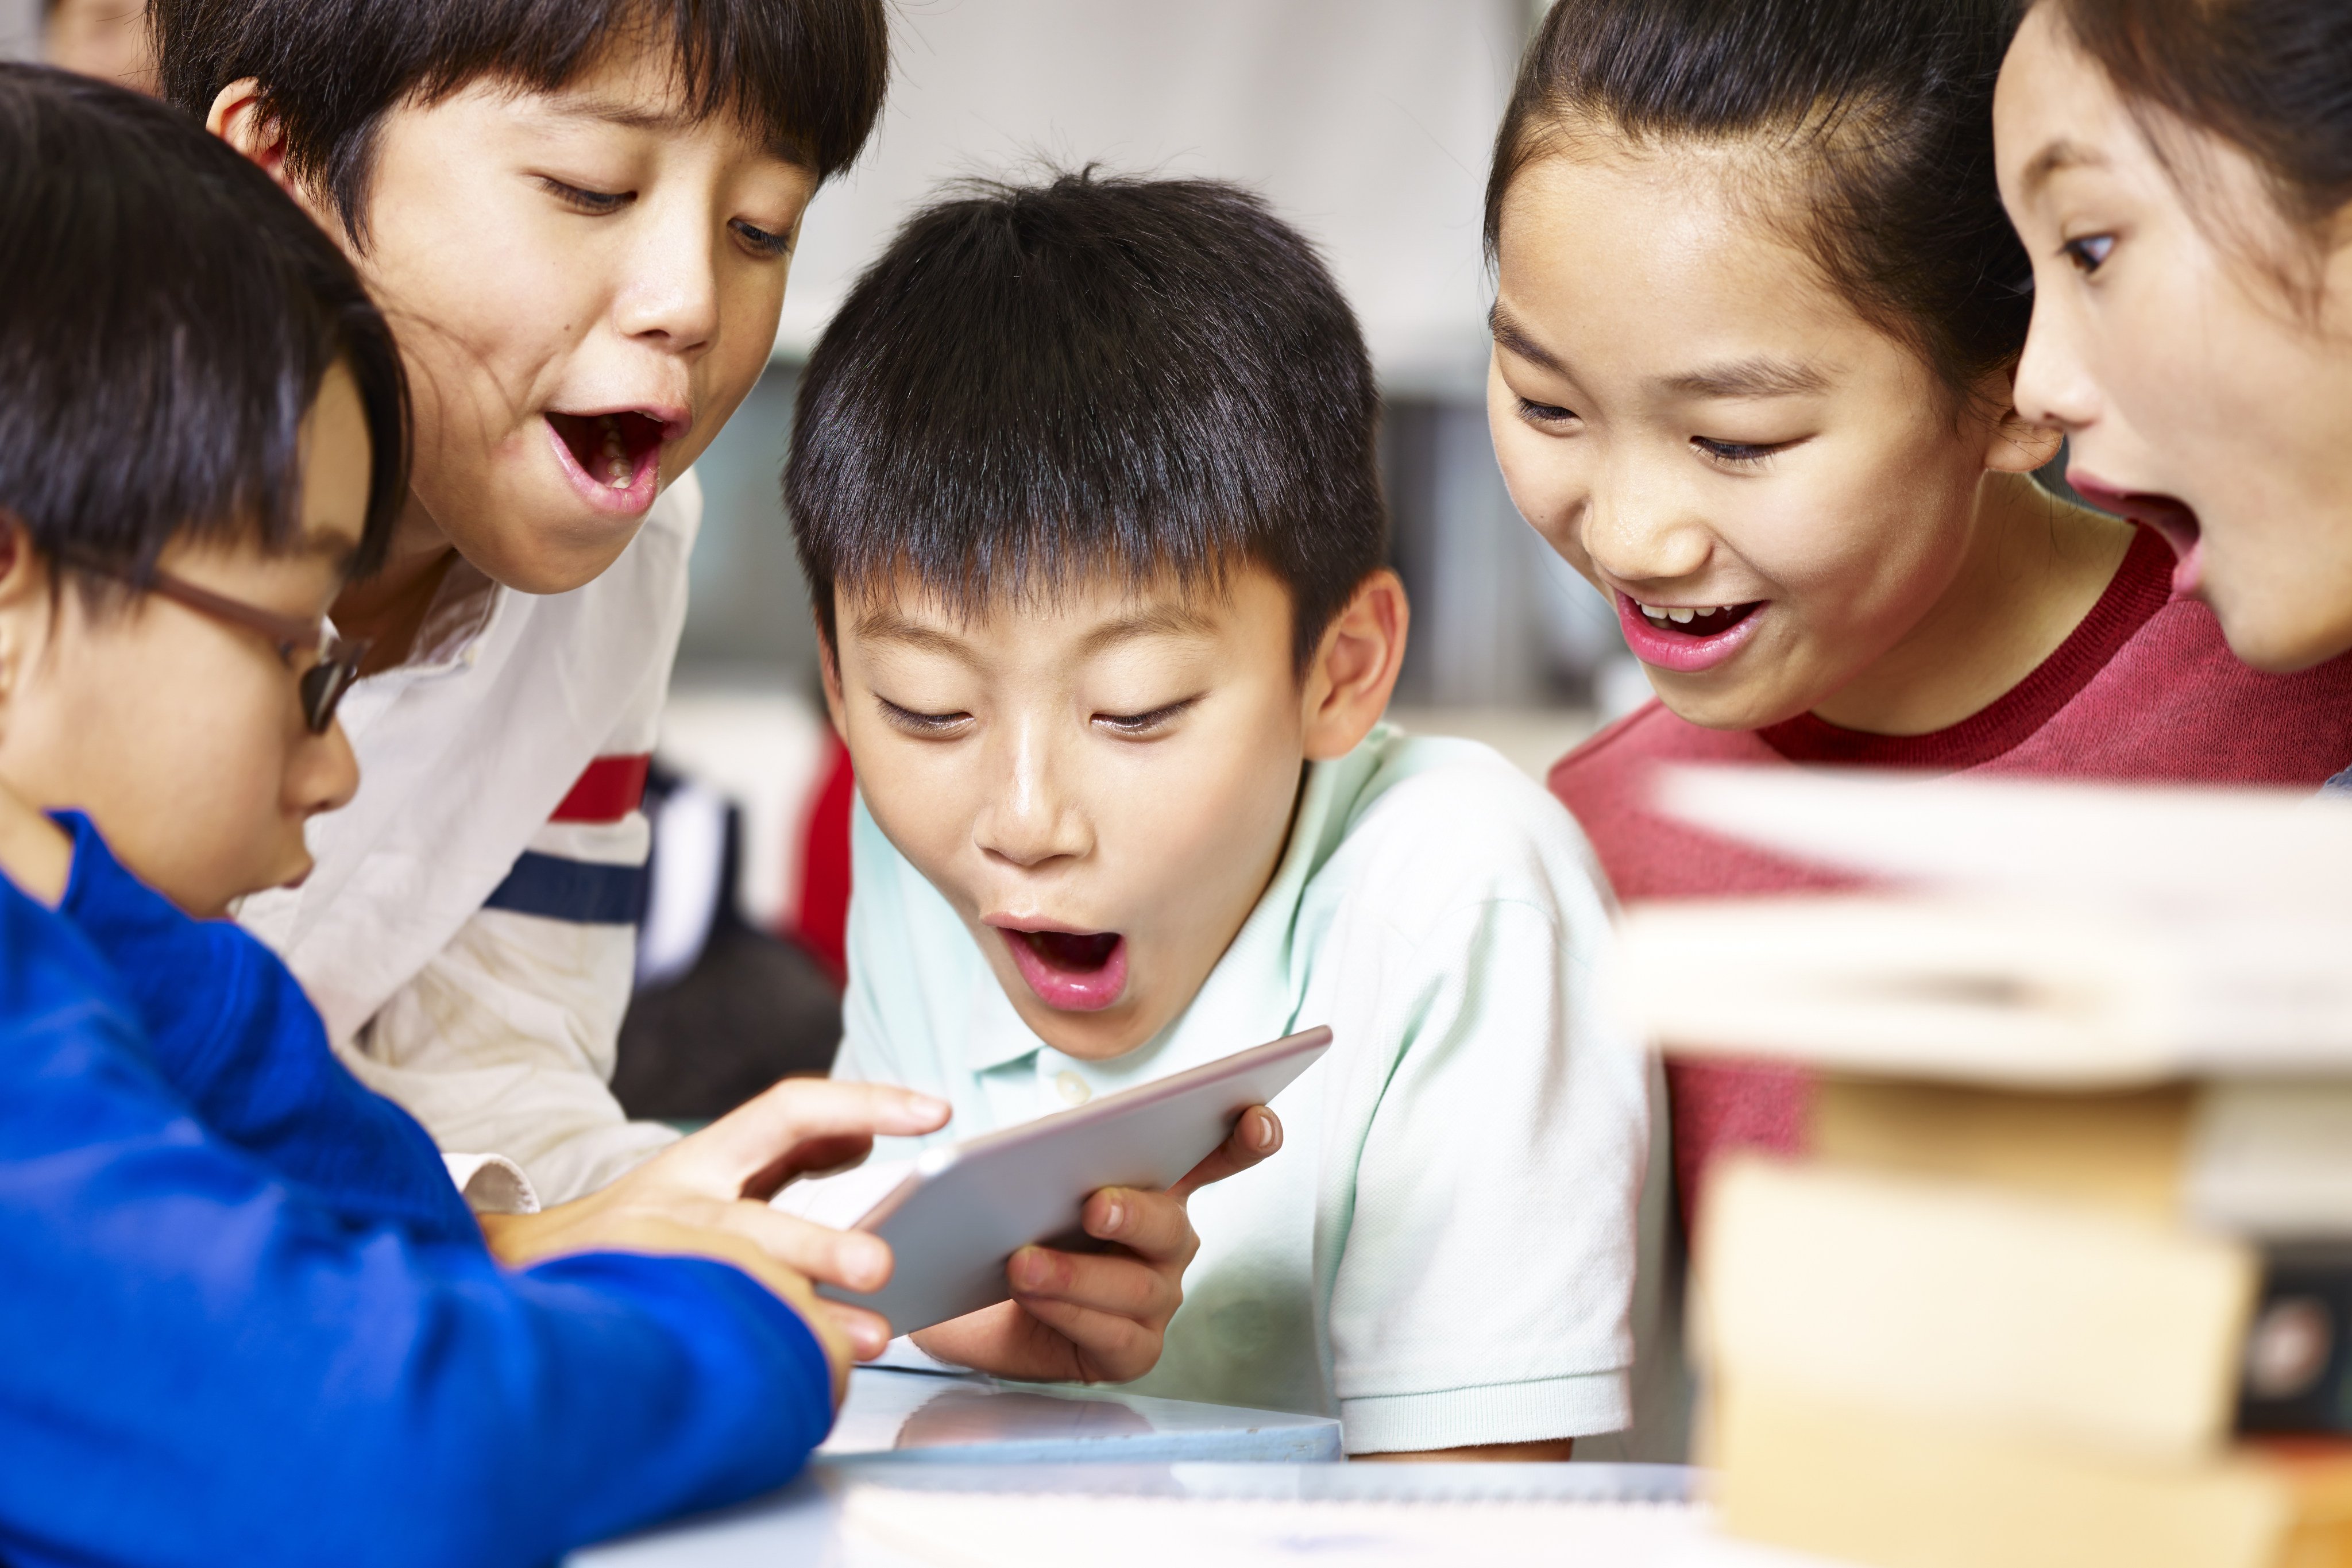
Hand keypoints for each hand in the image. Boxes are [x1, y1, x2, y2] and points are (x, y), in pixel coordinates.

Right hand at [480, 1078, 948, 1365]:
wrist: (513, 1269)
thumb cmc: (639, 1226)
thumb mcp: (709, 1173)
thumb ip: (782, 1156)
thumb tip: (863, 1133)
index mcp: (703, 1159)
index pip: (788, 1109)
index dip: (862, 1101)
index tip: (935, 1110)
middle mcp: (674, 1204)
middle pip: (750, 1222)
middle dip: (818, 1248)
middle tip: (883, 1266)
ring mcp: (647, 1266)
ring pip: (724, 1287)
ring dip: (797, 1316)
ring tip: (865, 1340)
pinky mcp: (628, 1314)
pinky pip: (699, 1335)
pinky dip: (757, 1354)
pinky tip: (803, 1379)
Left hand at [909, 1104, 1281, 1382]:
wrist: (969, 1308)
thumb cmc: (1003, 1234)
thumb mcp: (1017, 1183)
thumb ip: (1038, 1154)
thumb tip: (1027, 1136)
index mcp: (1153, 1189)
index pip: (1212, 1157)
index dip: (1242, 1139)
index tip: (1255, 1120)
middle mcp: (1166, 1243)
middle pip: (1169, 1225)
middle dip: (1133, 1214)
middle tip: (1092, 1206)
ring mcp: (1156, 1299)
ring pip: (1136, 1286)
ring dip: (1076, 1274)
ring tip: (1023, 1263)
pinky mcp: (1132, 1350)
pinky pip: (1114, 1335)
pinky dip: (1069, 1314)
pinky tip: (1033, 1299)